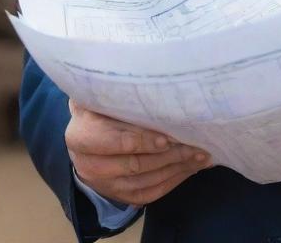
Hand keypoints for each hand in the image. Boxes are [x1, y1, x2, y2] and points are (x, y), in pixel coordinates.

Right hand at [65, 99, 211, 205]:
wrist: (87, 128)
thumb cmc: (102, 102)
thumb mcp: (105, 92)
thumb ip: (124, 93)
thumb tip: (161, 85)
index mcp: (80, 135)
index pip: (113, 142)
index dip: (141, 141)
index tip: (168, 137)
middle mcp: (87, 164)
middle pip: (133, 165)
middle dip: (169, 156)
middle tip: (196, 146)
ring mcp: (102, 184)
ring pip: (143, 182)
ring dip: (176, 170)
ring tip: (200, 156)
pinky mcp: (116, 194)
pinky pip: (147, 194)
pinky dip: (172, 181)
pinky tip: (190, 168)